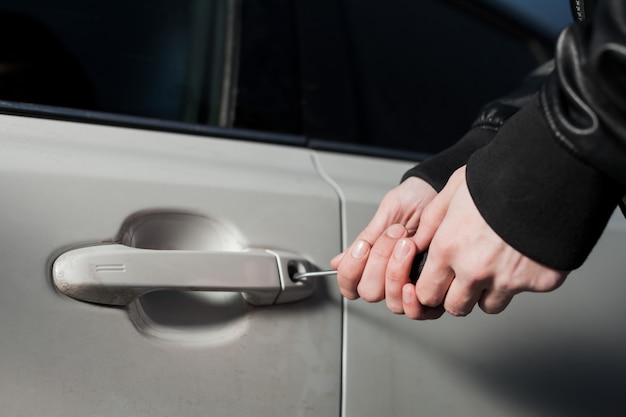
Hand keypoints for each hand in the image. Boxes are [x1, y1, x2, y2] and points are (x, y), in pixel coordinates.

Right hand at [331, 177, 436, 307]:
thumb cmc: (414, 200)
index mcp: (372, 264)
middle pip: (369, 292)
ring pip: (392, 302)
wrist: (440, 191)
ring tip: (407, 245)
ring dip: (396, 272)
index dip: (350, 271)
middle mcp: (390, 280)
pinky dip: (412, 300)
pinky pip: (420, 312)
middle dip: (378, 262)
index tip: (361, 247)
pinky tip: (413, 282)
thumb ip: (363, 243)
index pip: (350, 285)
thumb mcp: (385, 215)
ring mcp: (411, 287)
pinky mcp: (433, 292)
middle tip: (392, 235)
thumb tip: (337, 263)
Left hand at [401, 166, 567, 318]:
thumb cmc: (499, 177)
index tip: (438, 282)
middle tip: (466, 277)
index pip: (427, 293)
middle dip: (457, 296)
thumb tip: (418, 243)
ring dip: (489, 291)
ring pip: (490, 304)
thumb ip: (431, 221)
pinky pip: (525, 290)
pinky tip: (525, 252)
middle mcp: (475, 270)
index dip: (431, 289)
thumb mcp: (453, 190)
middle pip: (456, 307)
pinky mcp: (540, 281)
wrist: (550, 174)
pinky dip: (524, 277)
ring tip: (496, 262)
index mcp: (449, 248)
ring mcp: (509, 279)